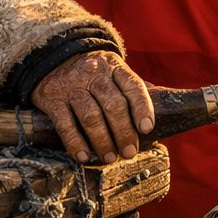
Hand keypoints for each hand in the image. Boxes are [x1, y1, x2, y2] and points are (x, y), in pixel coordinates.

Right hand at [30, 51, 154, 163]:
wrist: (53, 58)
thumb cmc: (94, 74)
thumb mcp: (114, 72)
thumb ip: (133, 91)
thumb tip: (166, 110)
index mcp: (114, 67)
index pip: (132, 85)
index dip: (141, 107)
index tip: (146, 128)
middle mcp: (93, 74)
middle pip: (113, 104)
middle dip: (123, 131)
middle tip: (129, 152)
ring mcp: (72, 86)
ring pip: (90, 115)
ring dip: (102, 141)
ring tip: (110, 158)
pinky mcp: (52, 99)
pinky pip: (64, 123)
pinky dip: (75, 142)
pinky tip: (84, 156)